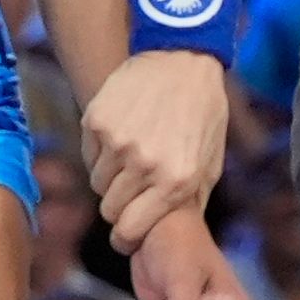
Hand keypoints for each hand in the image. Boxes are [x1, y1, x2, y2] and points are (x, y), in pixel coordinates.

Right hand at [81, 49, 230, 249]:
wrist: (183, 61)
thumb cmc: (202, 114)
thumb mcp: (210, 162)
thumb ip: (190, 203)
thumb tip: (171, 238)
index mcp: (176, 180)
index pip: (129, 231)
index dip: (125, 238)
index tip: (125, 236)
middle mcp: (145, 164)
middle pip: (110, 210)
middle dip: (120, 206)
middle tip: (133, 190)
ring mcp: (117, 142)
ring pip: (98, 183)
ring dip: (112, 178)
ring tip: (133, 156)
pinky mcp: (97, 121)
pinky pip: (89, 156)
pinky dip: (101, 153)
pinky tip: (123, 135)